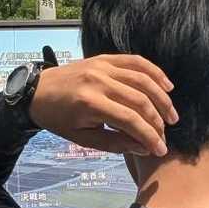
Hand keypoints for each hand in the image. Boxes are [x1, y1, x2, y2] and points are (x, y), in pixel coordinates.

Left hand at [29, 55, 177, 156]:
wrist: (37, 91)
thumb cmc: (58, 119)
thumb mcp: (82, 139)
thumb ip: (114, 143)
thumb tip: (144, 148)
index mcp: (90, 103)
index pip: (130, 120)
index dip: (149, 136)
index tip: (159, 149)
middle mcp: (99, 81)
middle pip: (140, 100)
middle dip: (157, 120)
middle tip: (166, 135)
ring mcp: (102, 66)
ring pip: (142, 79)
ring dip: (162, 98)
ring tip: (171, 116)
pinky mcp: (104, 58)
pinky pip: (135, 61)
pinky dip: (154, 73)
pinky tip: (167, 87)